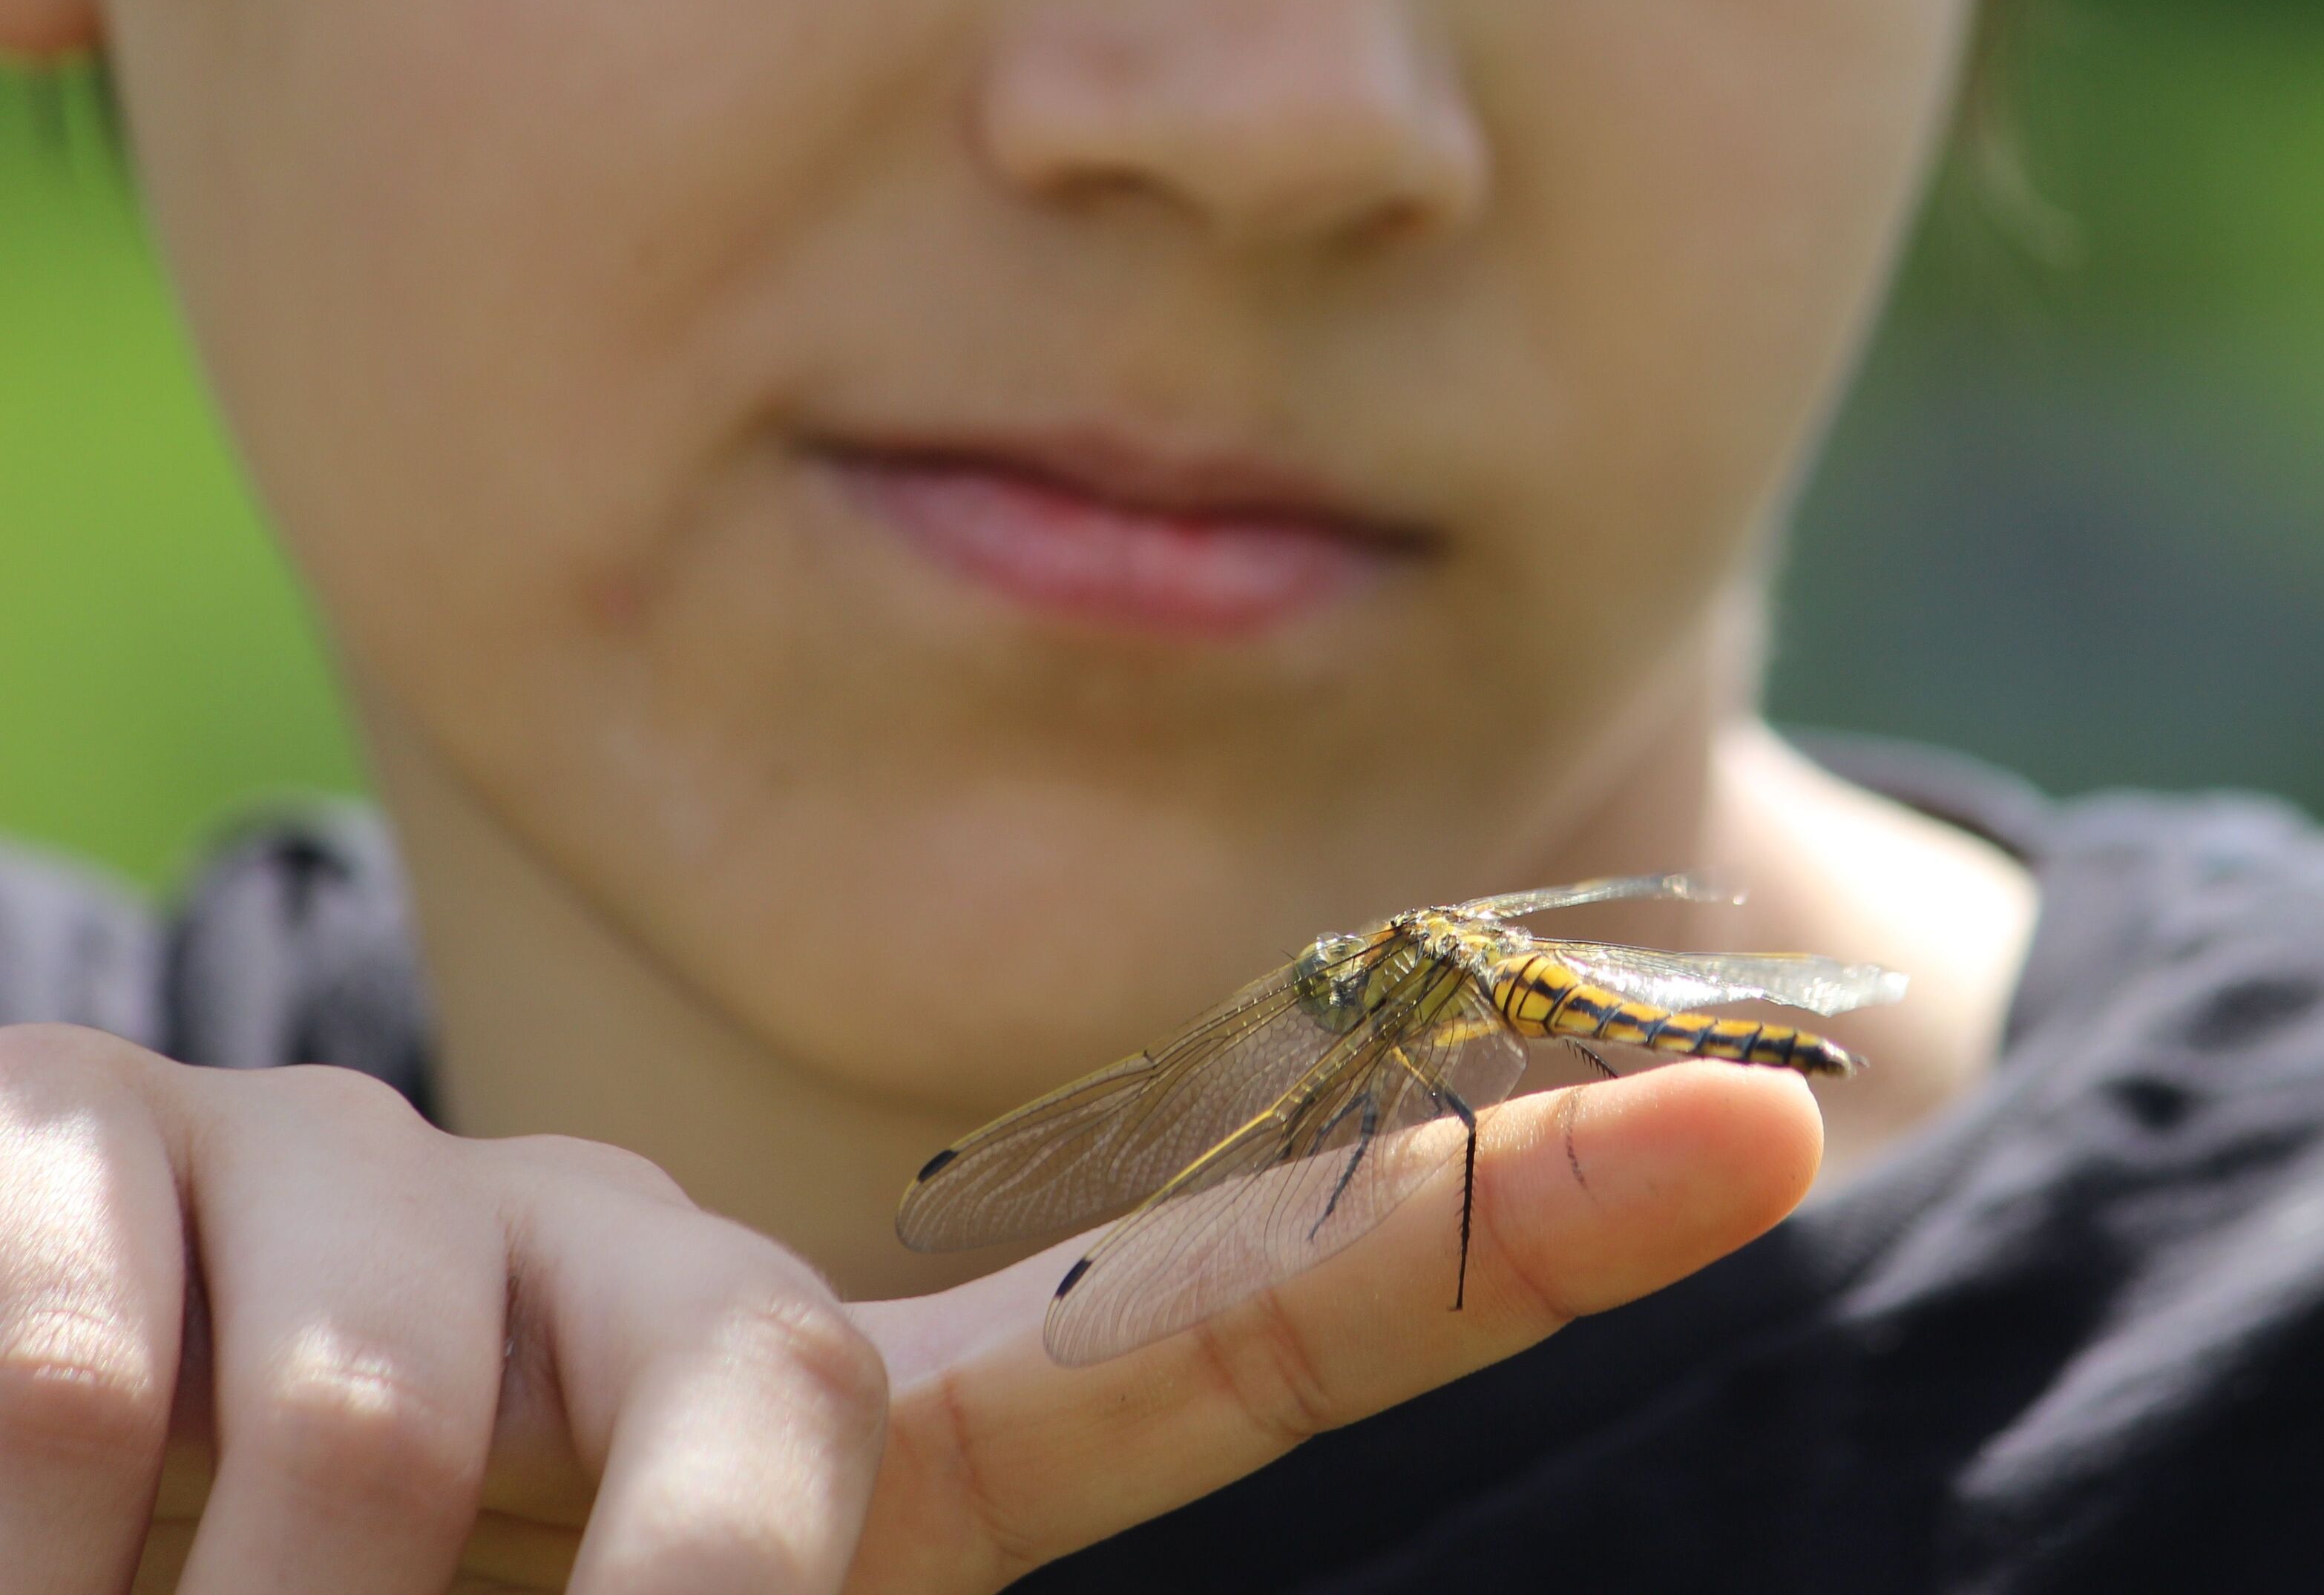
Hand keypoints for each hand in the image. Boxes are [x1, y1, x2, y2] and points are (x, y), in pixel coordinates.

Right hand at [0, 1024, 1818, 1591]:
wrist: (32, 1521)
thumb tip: (858, 1577)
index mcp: (819, 1430)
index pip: (1213, 1324)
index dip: (1501, 1229)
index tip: (1777, 1141)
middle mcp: (661, 1268)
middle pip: (774, 1444)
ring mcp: (395, 1188)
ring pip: (396, 1427)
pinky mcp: (116, 1143)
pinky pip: (86, 1367)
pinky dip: (32, 1512)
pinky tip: (18, 1512)